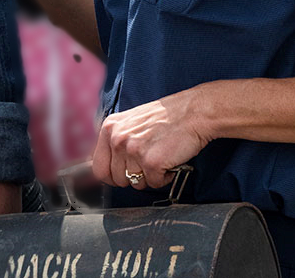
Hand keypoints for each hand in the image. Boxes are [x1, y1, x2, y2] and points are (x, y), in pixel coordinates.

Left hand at [92, 86, 211, 189]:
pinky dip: (165, 176)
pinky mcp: (152, 162)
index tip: (125, 174)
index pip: (99, 168)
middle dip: (136, 176)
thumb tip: (104, 165)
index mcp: (110, 127)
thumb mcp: (133, 122)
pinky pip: (155, 184)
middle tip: (151, 158)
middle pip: (118, 180)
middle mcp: (118, 139)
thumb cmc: (168, 116)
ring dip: (151, 175)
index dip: (113, 176)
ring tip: (162, 155)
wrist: (194, 111)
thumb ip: (117, 140)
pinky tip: (171, 158)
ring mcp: (134, 150)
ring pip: (136, 184)